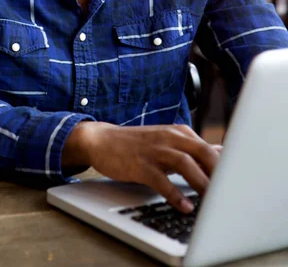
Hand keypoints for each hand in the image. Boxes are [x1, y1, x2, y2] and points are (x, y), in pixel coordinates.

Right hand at [63, 122, 219, 212]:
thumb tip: (221, 153)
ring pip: (185, 164)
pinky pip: (161, 180)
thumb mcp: (167, 141)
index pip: (210, 148)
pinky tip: (184, 206)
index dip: (226, 167)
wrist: (102, 140)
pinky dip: (174, 194)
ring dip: (200, 183)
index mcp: (179, 133)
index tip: (236, 184)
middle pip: (202, 152)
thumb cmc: (138, 144)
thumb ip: (193, 148)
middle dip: (219, 173)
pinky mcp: (139, 164)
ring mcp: (154, 150)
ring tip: (211, 202)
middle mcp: (169, 138)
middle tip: (229, 193)